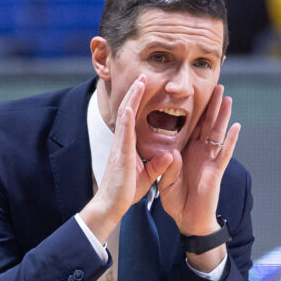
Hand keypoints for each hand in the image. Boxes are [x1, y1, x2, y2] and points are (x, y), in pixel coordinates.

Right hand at [77, 76, 172, 247]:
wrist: (112, 205)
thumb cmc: (125, 192)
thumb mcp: (147, 176)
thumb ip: (158, 165)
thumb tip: (169, 154)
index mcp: (128, 145)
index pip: (133, 118)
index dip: (138, 101)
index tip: (144, 87)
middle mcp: (122, 142)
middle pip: (128, 110)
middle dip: (135, 92)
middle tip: (142, 76)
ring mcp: (120, 146)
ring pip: (125, 116)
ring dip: (132, 98)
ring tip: (139, 81)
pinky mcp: (120, 154)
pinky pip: (123, 132)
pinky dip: (126, 117)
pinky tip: (130, 104)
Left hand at [160, 86, 235, 260]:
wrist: (188, 219)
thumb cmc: (176, 200)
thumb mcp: (165, 181)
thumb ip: (167, 167)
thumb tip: (172, 153)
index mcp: (186, 151)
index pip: (189, 126)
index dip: (192, 109)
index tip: (193, 91)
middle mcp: (199, 152)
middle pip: (206, 123)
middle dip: (211, 104)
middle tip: (216, 84)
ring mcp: (210, 160)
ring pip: (218, 133)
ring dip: (222, 115)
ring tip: (227, 97)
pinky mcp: (217, 171)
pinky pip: (225, 153)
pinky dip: (231, 140)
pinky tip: (236, 126)